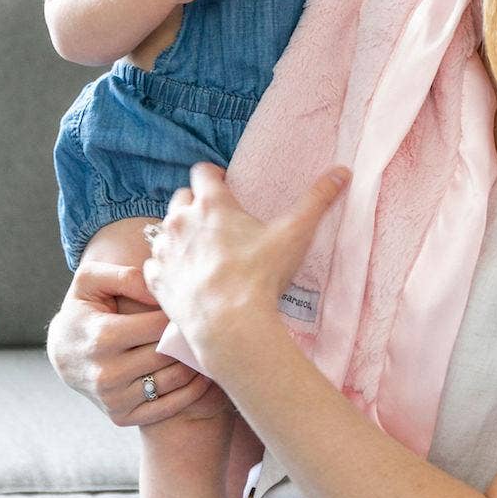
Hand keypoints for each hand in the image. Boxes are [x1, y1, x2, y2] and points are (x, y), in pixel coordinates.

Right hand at [46, 260, 213, 425]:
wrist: (63, 352)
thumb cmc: (83, 308)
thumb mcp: (92, 280)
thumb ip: (126, 276)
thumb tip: (161, 292)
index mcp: (102, 337)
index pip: (159, 325)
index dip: (178, 313)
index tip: (192, 304)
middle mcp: (107, 373)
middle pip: (168, 353)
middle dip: (189, 338)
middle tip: (210, 324)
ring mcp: (114, 399)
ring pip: (174, 380)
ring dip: (195, 363)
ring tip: (208, 345)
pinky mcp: (122, 417)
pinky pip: (169, 407)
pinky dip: (193, 390)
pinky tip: (202, 372)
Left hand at [142, 163, 349, 376]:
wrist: (229, 326)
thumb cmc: (261, 276)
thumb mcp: (294, 234)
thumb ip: (317, 200)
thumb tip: (343, 171)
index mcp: (211, 203)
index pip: (203, 171)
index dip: (214, 176)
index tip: (225, 187)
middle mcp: (180, 219)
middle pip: (182, 198)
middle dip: (197, 205)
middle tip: (218, 224)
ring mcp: (164, 250)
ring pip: (165, 230)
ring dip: (180, 235)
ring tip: (202, 253)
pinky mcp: (155, 279)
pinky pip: (154, 264)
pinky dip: (166, 267)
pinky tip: (185, 277)